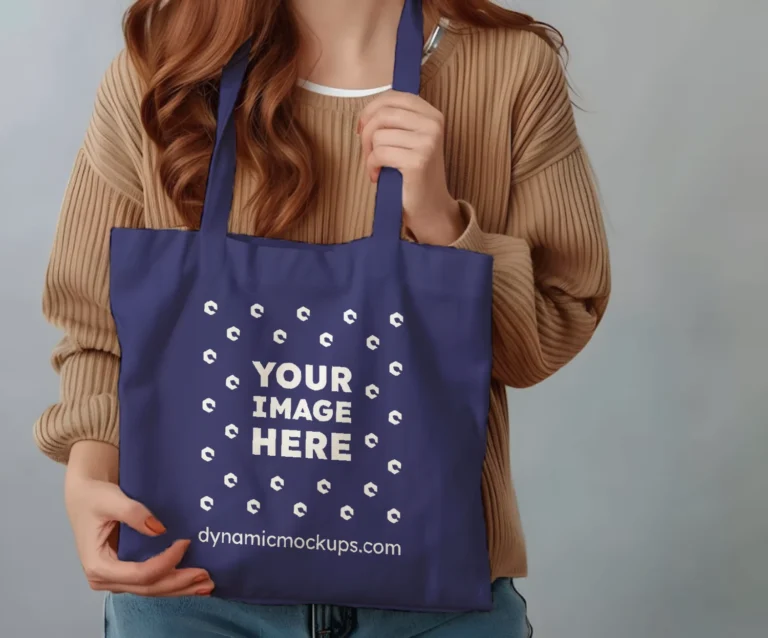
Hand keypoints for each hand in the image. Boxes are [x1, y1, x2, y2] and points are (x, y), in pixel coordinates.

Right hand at [65, 441, 213, 596]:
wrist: (85, 496)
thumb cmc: (94, 497)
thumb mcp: (111, 499)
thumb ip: (133, 513)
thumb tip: (159, 529)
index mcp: (98, 565)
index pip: (140, 573)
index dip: (166, 562)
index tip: (185, 543)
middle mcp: (106, 579)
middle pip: (148, 588)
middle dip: (178, 583)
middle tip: (206, 576)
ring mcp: (117, 578)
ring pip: (152, 590)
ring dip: (179, 588)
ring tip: (207, 585)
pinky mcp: (126, 573)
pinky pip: (151, 582)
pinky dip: (172, 583)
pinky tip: (192, 583)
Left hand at [358, 91, 464, 245]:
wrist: (430, 208)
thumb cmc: (414, 174)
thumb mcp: (410, 139)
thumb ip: (396, 121)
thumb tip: (366, 113)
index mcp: (432, 114)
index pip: (392, 97)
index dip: (370, 110)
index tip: (362, 128)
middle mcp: (433, 124)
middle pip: (383, 114)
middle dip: (366, 133)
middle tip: (367, 152)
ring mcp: (427, 142)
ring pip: (378, 135)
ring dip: (369, 153)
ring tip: (375, 167)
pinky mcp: (417, 161)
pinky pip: (379, 153)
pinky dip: (371, 166)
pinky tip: (377, 176)